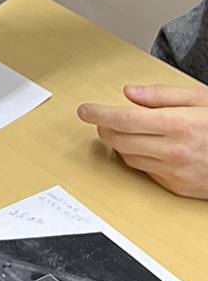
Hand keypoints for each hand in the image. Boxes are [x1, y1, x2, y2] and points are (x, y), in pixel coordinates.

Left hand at [77, 84, 207, 198]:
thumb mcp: (200, 99)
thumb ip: (162, 95)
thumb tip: (130, 93)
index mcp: (178, 124)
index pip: (123, 119)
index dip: (98, 113)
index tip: (84, 110)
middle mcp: (174, 150)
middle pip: (119, 140)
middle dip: (104, 128)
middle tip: (102, 119)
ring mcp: (176, 172)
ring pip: (128, 157)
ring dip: (120, 143)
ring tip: (127, 131)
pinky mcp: (177, 187)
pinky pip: (145, 171)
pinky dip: (139, 158)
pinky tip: (148, 147)